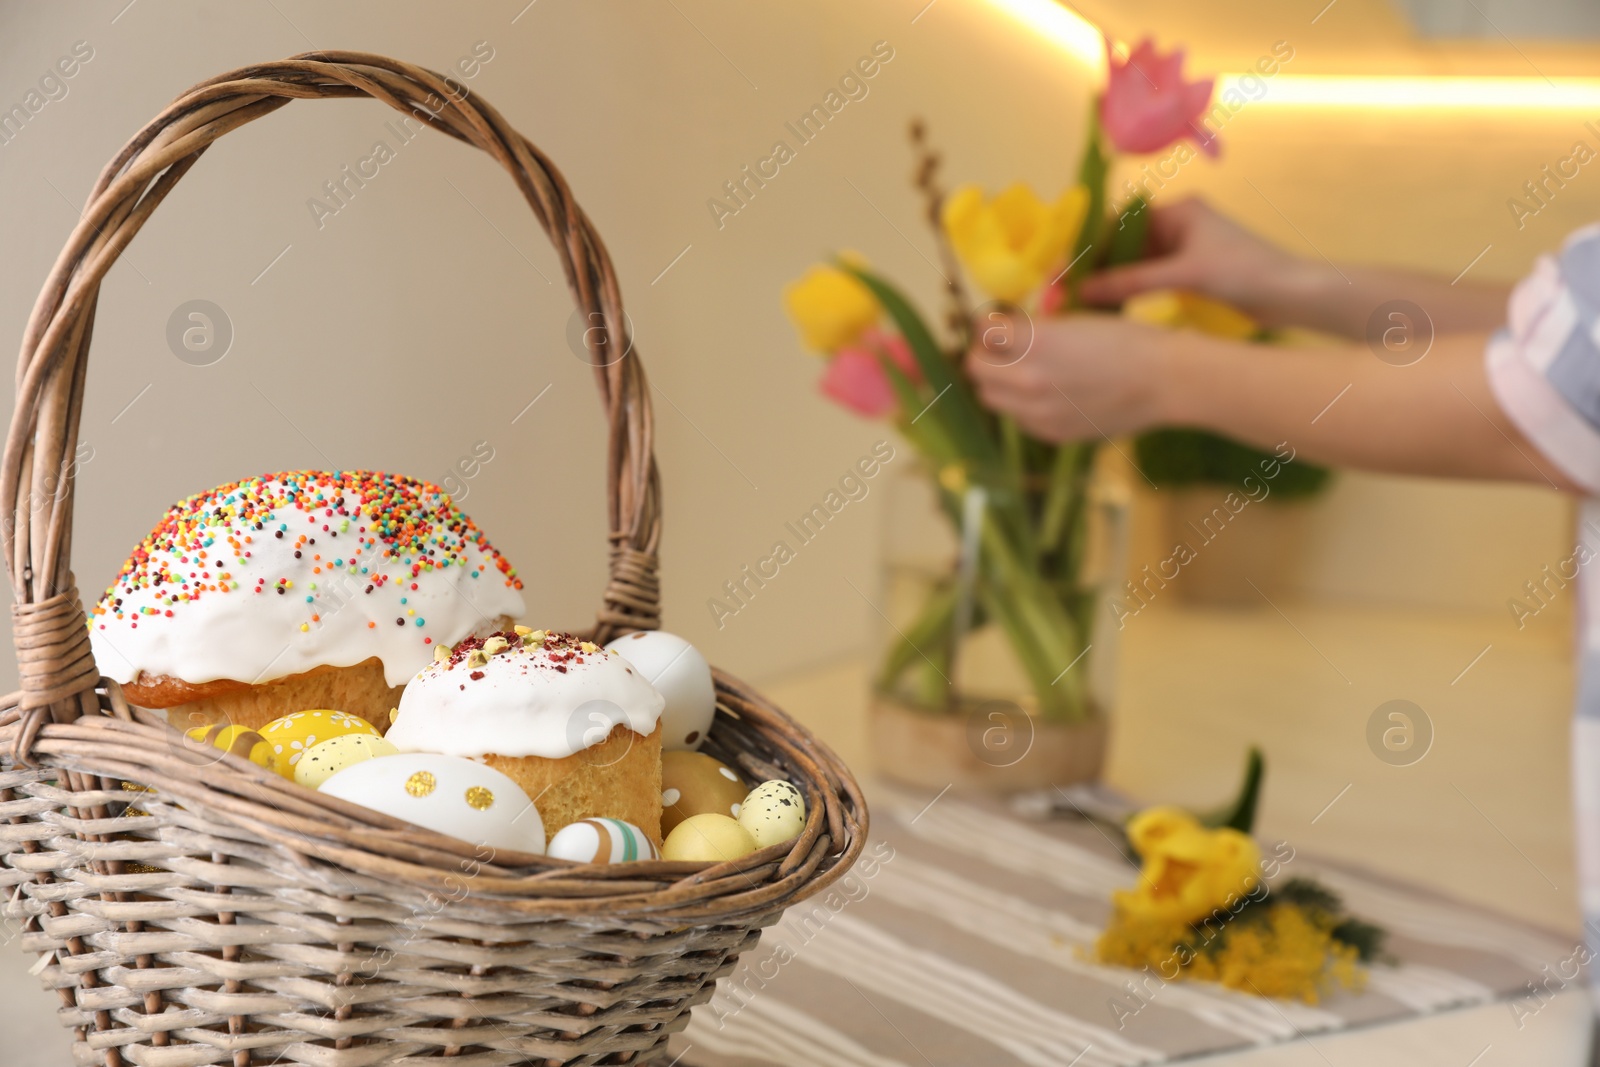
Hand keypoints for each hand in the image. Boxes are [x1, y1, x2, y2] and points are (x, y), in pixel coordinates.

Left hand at [965, 311, 1172, 442]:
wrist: (1165, 381)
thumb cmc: (1127, 339)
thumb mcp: (1075, 320)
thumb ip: (1033, 329)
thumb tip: (1004, 331)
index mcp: (1035, 343)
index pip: (982, 332)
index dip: (987, 325)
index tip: (997, 323)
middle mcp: (1030, 381)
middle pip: (976, 369)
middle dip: (986, 355)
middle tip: (1003, 348)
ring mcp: (1039, 413)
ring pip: (990, 398)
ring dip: (998, 383)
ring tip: (1021, 372)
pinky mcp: (1053, 433)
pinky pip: (1017, 419)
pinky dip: (1020, 406)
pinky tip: (1044, 393)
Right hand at [1080, 198, 1315, 323]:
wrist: (1294, 295)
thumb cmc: (1244, 273)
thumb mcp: (1184, 275)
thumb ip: (1132, 282)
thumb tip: (1083, 291)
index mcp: (1178, 211)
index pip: (1120, 222)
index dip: (1088, 244)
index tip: (1062, 267)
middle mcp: (1178, 226)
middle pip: (1123, 245)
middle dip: (1095, 267)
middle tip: (1063, 292)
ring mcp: (1184, 252)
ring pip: (1134, 265)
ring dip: (1109, 283)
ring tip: (1078, 304)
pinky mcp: (1190, 276)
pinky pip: (1148, 281)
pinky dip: (1128, 294)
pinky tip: (1107, 311)